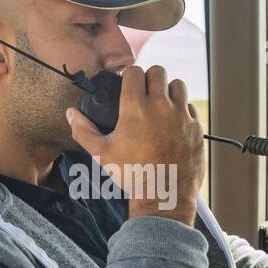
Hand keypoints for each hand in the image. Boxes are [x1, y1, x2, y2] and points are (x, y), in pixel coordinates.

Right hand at [66, 65, 204, 224]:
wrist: (164, 196)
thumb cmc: (132, 174)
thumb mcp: (101, 153)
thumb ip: (84, 131)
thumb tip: (71, 114)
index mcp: (136, 108)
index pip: (134, 72)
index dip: (130, 76)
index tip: (128, 86)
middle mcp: (161, 106)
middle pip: (158, 72)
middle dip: (150, 79)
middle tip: (145, 93)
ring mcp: (182, 116)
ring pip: (178, 85)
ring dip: (169, 91)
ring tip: (162, 105)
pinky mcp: (197, 128)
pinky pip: (191, 108)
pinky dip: (183, 112)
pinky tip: (174, 124)